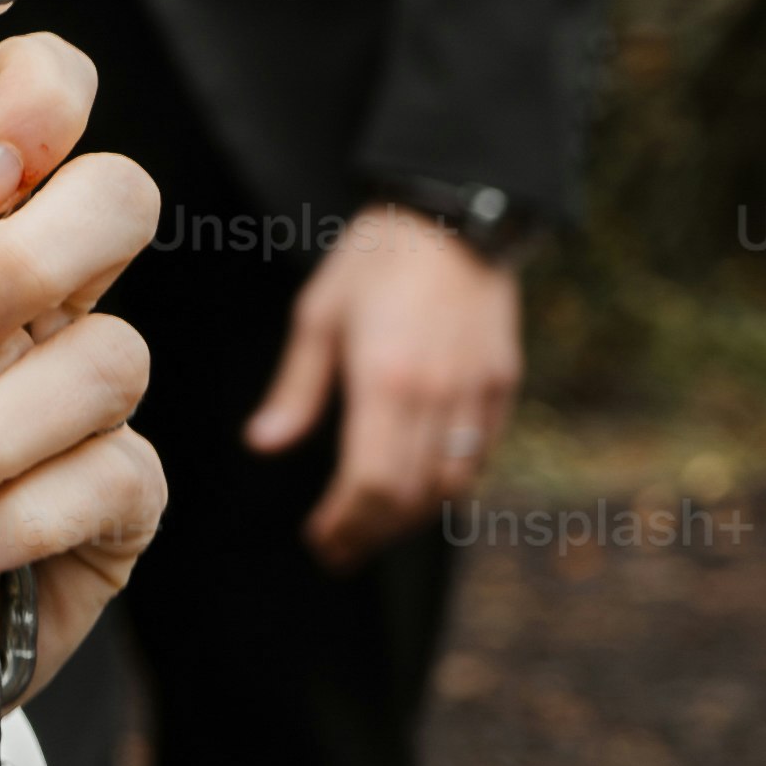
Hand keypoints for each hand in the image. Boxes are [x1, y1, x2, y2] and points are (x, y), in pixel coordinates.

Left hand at [241, 205, 521, 562]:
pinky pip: (477, 457)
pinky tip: (416, 487)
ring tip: (370, 525)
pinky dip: (445, 484)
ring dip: (409, 517)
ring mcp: (477, 393)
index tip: (320, 539)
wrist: (456, 214)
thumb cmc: (375, 259)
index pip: (370, 485)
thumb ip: (296, 389)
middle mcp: (437, 396)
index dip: (344, 525)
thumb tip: (263, 445)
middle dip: (370, 535)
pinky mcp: (502, 384)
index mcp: (385, 381)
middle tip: (337, 550)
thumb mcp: (318, 315)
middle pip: (408, 499)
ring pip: (449, 486)